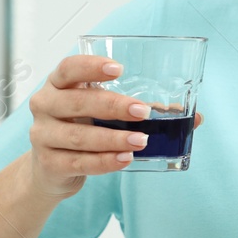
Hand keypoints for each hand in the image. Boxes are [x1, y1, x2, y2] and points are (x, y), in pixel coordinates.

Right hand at [27, 55, 204, 199]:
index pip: (68, 68)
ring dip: (113, 138)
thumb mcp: (104, 115)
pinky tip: (125, 159)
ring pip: (79, 135)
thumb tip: (195, 117)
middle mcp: (45, 105)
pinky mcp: (49, 163)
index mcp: (58, 85)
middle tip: (143, 111)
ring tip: (141, 140)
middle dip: (112, 106)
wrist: (51, 171)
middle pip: (77, 102)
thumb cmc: (84, 131)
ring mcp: (43, 135)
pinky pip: (78, 162)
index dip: (90, 67)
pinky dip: (104, 161)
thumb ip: (143, 111)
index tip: (118, 69)